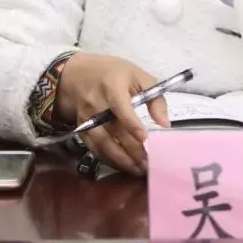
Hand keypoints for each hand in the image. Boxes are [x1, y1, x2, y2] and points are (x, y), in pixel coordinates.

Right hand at [56, 52, 169, 174]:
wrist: (76, 73)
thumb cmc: (113, 73)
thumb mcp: (138, 75)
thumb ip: (154, 98)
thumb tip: (165, 124)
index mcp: (112, 86)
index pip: (121, 107)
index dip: (131, 124)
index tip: (144, 138)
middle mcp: (96, 103)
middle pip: (114, 130)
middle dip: (132, 149)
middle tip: (148, 164)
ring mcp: (87, 118)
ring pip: (103, 143)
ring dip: (121, 159)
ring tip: (137, 169)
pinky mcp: (81, 129)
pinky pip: (94, 148)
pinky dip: (108, 159)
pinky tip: (122, 165)